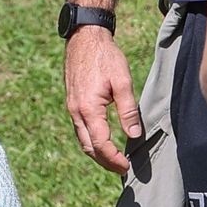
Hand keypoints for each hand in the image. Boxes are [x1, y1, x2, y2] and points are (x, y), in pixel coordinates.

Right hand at [64, 24, 141, 174]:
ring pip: (83, 140)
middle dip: (105, 162)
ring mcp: (72, 108)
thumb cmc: (105, 56)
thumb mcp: (122, 81)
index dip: (114, 159)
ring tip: (114, 160)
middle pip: (89, 147)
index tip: (127, 166)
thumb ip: (128, 110)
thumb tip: (134, 135)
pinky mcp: (73, 103)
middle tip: (122, 169)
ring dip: (97, 153)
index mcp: (88, 109)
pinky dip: (92, 141)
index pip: (101, 144)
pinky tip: (104, 141)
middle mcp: (76, 112)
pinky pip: (81, 129)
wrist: (85, 37)